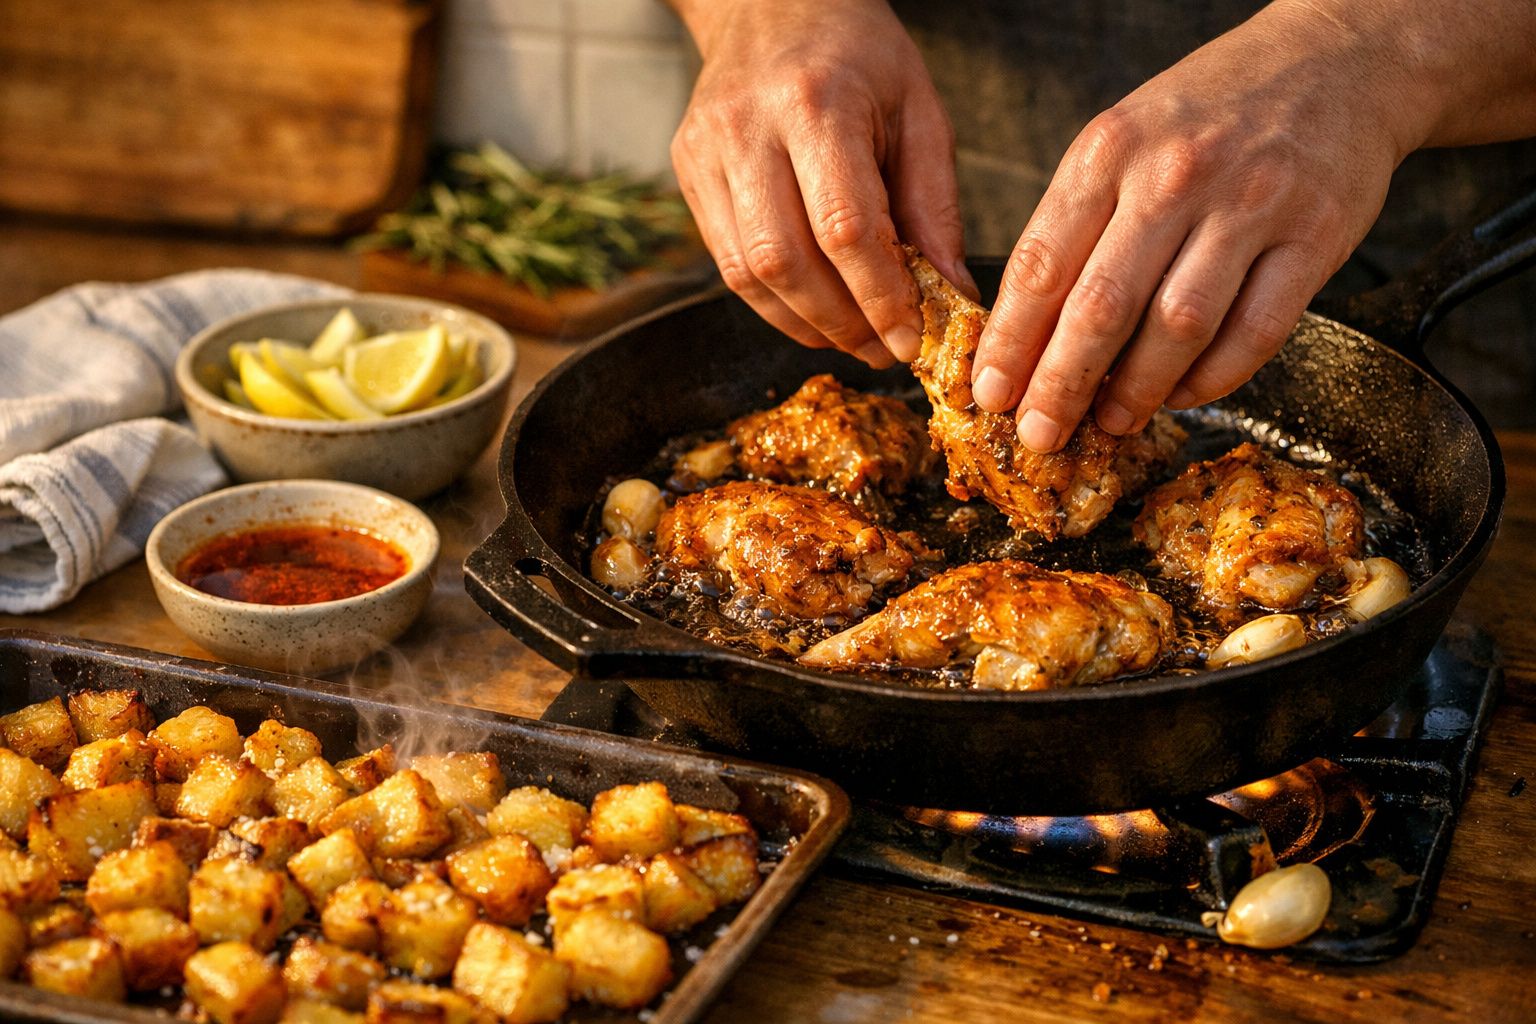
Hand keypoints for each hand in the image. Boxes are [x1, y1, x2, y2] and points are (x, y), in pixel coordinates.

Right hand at [668, 0, 973, 368]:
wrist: (770, 2)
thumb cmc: (858, 55)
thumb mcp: (918, 110)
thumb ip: (934, 204)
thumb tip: (951, 296)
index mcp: (816, 103)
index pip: (844, 228)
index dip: (878, 298)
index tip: (910, 339)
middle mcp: (748, 127)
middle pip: (785, 261)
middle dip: (840, 323)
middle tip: (883, 351)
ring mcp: (706, 151)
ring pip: (746, 273)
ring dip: (804, 324)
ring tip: (853, 338)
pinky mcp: (686, 172)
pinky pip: (726, 264)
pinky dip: (774, 302)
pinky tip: (814, 311)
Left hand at [970, 0, 1425, 451]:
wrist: (1337, 60)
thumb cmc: (1212, 112)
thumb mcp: (1122, 138)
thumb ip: (1076, 222)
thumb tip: (1027, 330)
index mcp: (1111, 151)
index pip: (1041, 264)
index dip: (1010, 341)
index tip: (991, 393)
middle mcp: (1176, 176)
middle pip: (1102, 305)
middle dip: (1061, 383)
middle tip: (1040, 433)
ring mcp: (1250, 206)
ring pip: (1178, 326)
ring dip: (1136, 390)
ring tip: (1109, 421)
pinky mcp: (1315, 238)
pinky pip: (1255, 333)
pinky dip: (1213, 379)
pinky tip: (1181, 394)